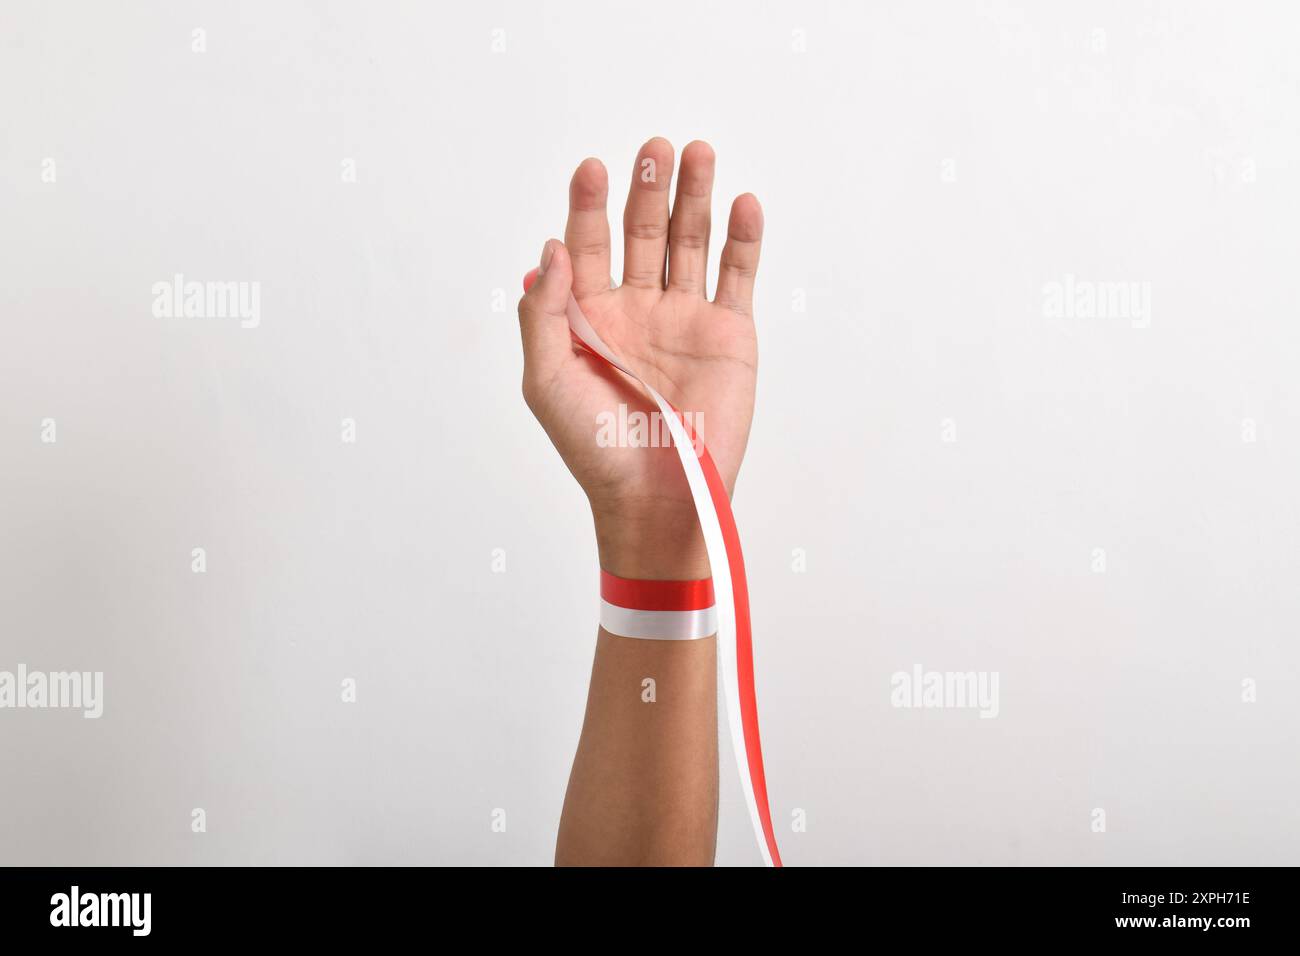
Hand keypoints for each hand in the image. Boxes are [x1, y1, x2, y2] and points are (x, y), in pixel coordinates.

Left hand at [517, 138, 762, 578]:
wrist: (657, 497)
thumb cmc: (595, 449)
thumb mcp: (547, 381)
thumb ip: (543, 313)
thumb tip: (550, 249)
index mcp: (590, 317)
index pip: (588, 245)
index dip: (587, 205)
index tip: (593, 167)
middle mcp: (637, 310)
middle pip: (642, 232)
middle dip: (647, 189)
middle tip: (653, 148)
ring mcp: (685, 318)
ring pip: (690, 242)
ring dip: (694, 197)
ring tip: (696, 153)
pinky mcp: (728, 334)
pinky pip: (737, 274)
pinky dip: (742, 238)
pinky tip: (742, 202)